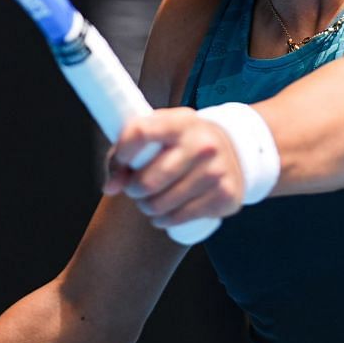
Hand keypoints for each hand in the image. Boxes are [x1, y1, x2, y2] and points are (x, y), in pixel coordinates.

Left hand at [103, 108, 243, 228]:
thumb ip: (126, 152)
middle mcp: (202, 145)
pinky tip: (165, 214)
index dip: (122, 154)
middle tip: (136, 189)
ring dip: (148, 208)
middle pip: (148, 181)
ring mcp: (216, 171)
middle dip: (133, 190)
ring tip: (151, 201)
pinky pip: (180, 217)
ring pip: (161, 204)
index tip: (120, 165)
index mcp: (181, 122)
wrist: (233, 150)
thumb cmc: (182, 143)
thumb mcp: (159, 133)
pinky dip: (165, 220)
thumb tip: (110, 187)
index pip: (140, 133)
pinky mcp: (225, 195)